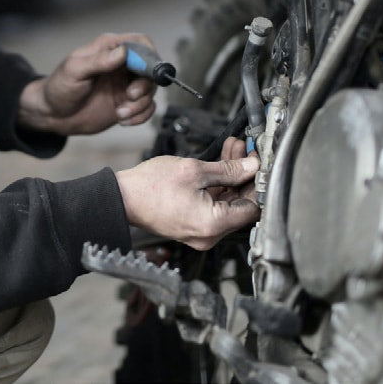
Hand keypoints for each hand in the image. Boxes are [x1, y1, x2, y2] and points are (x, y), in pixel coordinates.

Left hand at [16, 33, 156, 135]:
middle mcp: (121, 65)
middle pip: (150, 68)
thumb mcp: (75, 71)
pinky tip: (123, 120)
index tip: (146, 72)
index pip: (140, 43)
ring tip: (121, 113)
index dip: (149, 55)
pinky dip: (140, 116)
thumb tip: (122, 52)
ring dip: (141, 104)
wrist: (53, 115)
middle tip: (130, 96)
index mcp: (109, 49)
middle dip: (145, 84)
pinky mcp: (127, 103)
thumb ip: (99, 61)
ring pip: (150, 90)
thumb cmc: (59, 87)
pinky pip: (147, 108)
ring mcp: (125, 84)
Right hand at [115, 140, 259, 250]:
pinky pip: (213, 205)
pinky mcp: (193, 224)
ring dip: (231, 176)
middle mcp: (210, 234)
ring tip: (232, 148)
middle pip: (240, 204)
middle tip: (245, 150)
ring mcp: (201, 231)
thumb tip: (251, 166)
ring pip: (227, 202)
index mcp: (213, 224)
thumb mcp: (193, 170)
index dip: (257, 182)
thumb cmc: (150, 186)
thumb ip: (227, 169)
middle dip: (244, 174)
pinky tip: (219, 163)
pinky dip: (217, 185)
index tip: (259, 162)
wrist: (123, 197)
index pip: (252, 207)